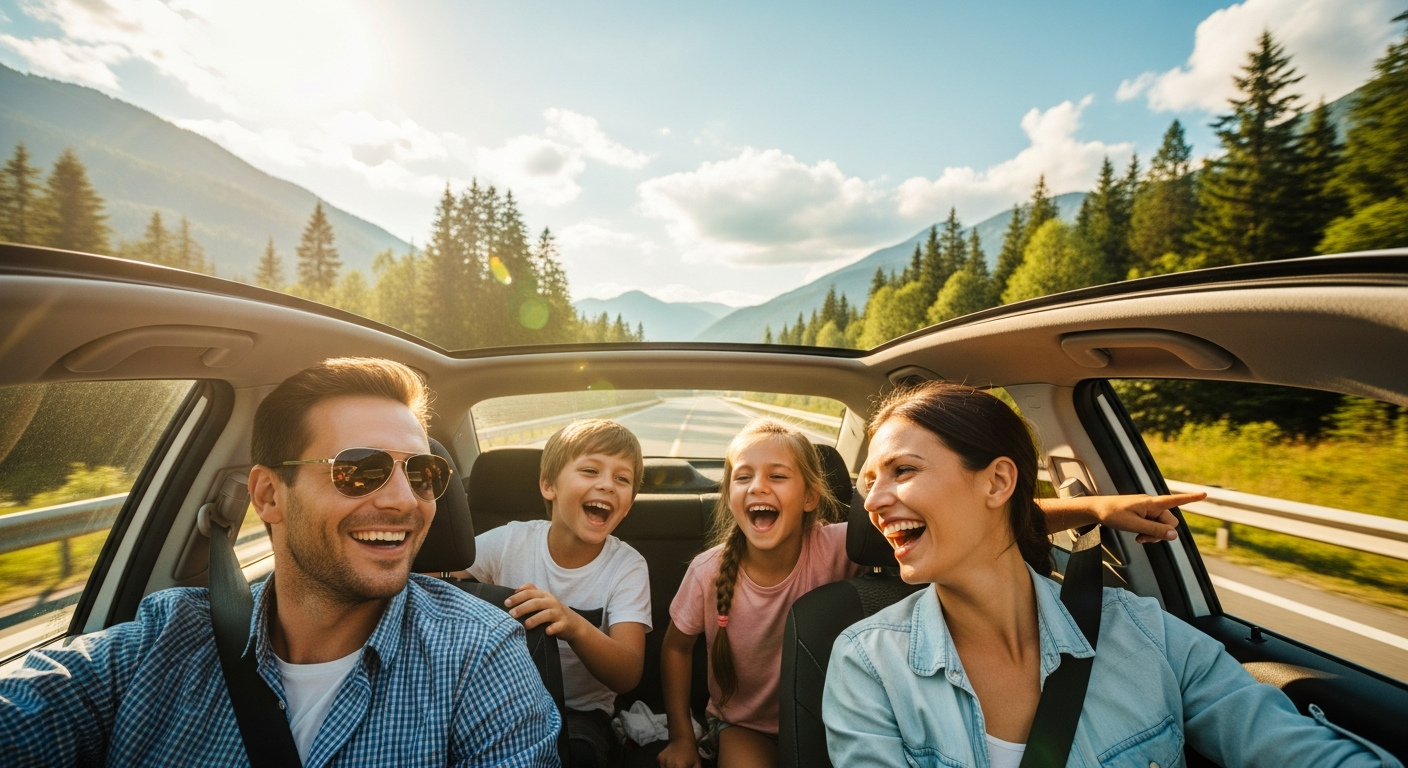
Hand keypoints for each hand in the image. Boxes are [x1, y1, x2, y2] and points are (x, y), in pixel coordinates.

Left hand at [505, 583, 586, 640]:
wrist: (573, 623)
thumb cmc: (552, 610)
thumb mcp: (543, 599)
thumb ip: (531, 592)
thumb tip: (516, 590)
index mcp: (544, 595)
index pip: (529, 593)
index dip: (517, 597)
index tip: (506, 603)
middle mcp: (551, 602)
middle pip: (536, 603)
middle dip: (523, 608)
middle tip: (511, 614)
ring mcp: (558, 613)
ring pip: (547, 614)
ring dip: (536, 619)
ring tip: (526, 625)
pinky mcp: (564, 624)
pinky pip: (558, 626)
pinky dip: (553, 628)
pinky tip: (546, 631)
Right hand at [657, 736, 701, 767]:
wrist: (681, 739)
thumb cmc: (691, 752)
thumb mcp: (697, 764)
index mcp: (679, 767)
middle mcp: (669, 765)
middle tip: (679, 766)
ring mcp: (662, 761)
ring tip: (676, 765)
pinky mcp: (659, 759)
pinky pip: (661, 766)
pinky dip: (665, 766)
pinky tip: (671, 762)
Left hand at [1090, 492, 1205, 543]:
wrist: (1096, 509)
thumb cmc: (1112, 514)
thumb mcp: (1133, 525)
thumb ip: (1154, 530)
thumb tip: (1174, 535)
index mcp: (1151, 503)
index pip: (1174, 500)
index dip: (1190, 498)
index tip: (1205, 493)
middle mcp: (1152, 504)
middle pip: (1170, 522)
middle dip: (1161, 533)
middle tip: (1144, 539)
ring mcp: (1147, 509)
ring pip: (1162, 526)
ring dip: (1154, 535)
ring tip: (1139, 538)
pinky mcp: (1143, 514)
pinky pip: (1153, 525)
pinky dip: (1149, 532)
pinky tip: (1138, 536)